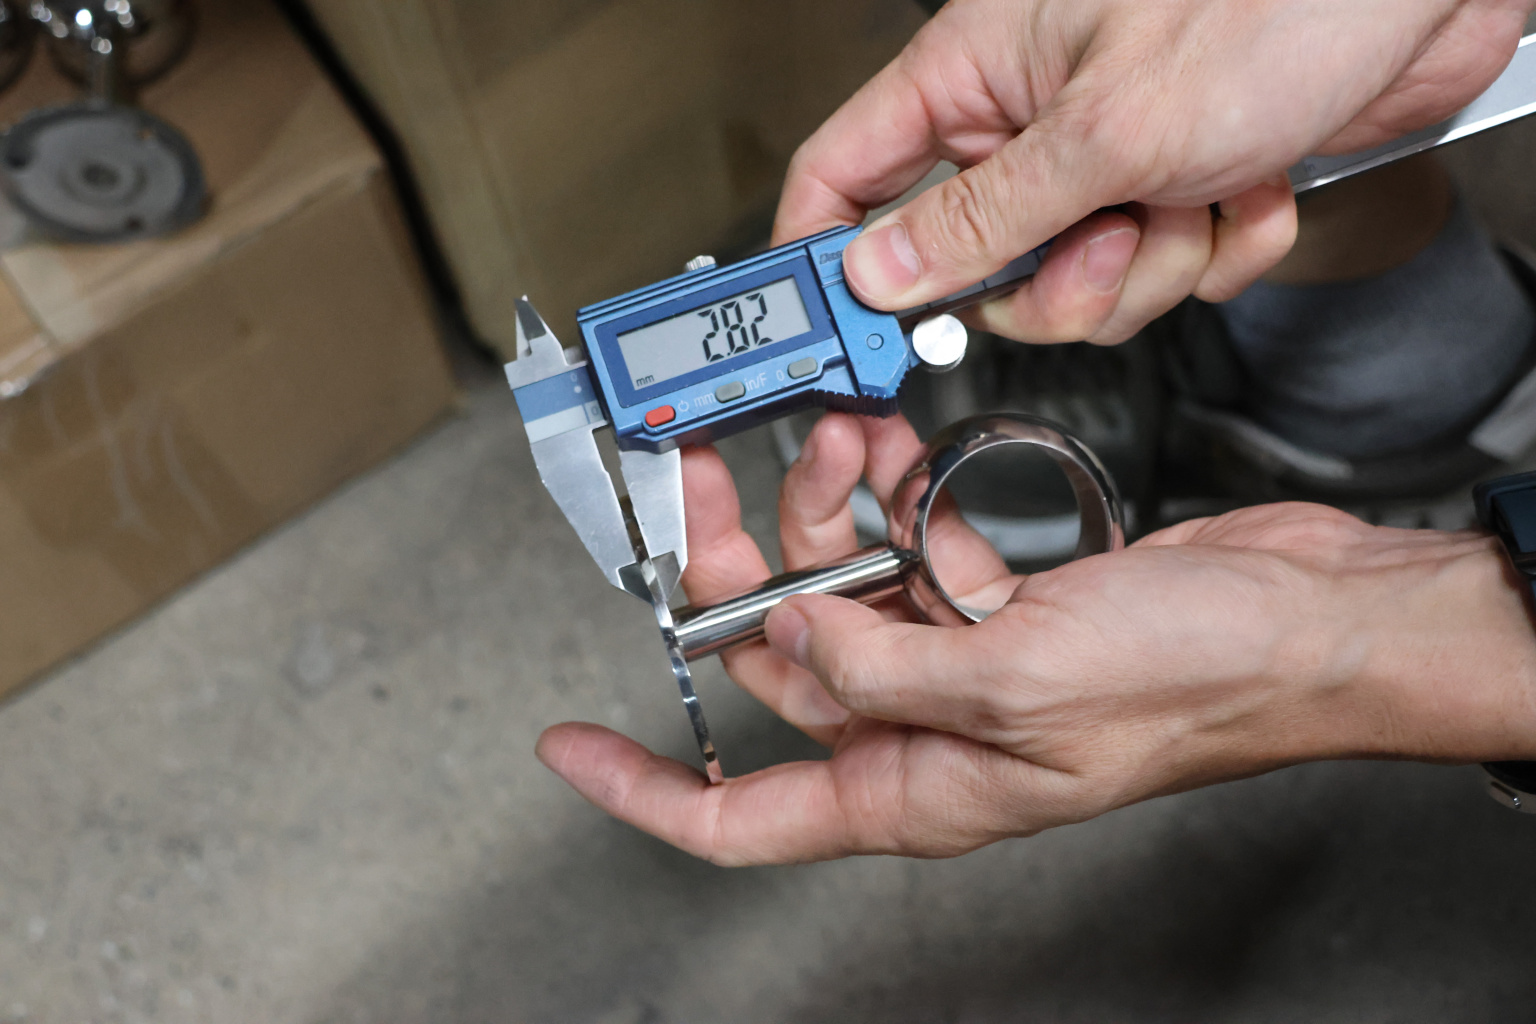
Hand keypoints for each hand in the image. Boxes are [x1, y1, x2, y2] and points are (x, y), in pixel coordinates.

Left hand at [536, 414, 1535, 864]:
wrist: (1304, 624)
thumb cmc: (1193, 682)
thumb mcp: (1011, 682)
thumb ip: (881, 665)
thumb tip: (791, 634)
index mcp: (916, 787)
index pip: (742, 818)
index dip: (648, 790)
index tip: (574, 748)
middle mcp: (928, 733)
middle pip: (783, 668)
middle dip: (736, 575)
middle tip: (708, 488)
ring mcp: (965, 664)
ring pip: (843, 595)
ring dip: (823, 515)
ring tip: (833, 441)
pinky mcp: (1004, 605)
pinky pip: (913, 553)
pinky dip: (895, 502)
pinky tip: (893, 456)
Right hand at [773, 0, 1532, 343]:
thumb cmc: (1274, 0)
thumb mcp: (1109, 129)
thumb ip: (983, 217)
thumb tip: (881, 273)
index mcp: (976, 75)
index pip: (845, 173)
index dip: (826, 257)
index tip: (835, 334)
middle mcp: (1031, 123)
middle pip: (976, 266)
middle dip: (1056, 283)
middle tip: (1109, 243)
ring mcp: (1106, 162)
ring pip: (1076, 287)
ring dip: (1150, 268)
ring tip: (1199, 197)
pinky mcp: (1177, 189)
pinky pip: (1160, 276)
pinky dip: (1216, 252)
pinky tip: (1252, 186)